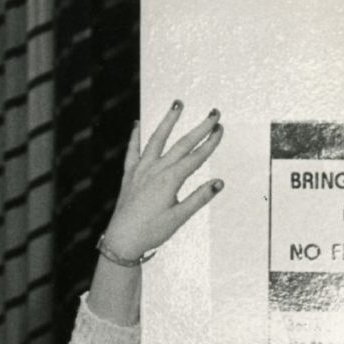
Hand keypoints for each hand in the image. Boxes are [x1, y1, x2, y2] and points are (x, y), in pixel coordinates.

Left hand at [103, 101, 223, 262]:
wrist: (123, 239)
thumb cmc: (151, 232)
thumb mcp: (179, 218)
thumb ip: (199, 198)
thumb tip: (218, 183)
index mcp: (170, 180)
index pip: (195, 157)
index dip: (210, 143)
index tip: (220, 129)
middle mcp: (155, 169)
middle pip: (182, 144)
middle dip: (199, 127)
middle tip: (214, 113)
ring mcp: (141, 169)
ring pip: (157, 138)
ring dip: (168, 120)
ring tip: (178, 103)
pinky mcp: (129, 174)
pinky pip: (133, 150)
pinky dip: (135, 135)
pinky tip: (138, 123)